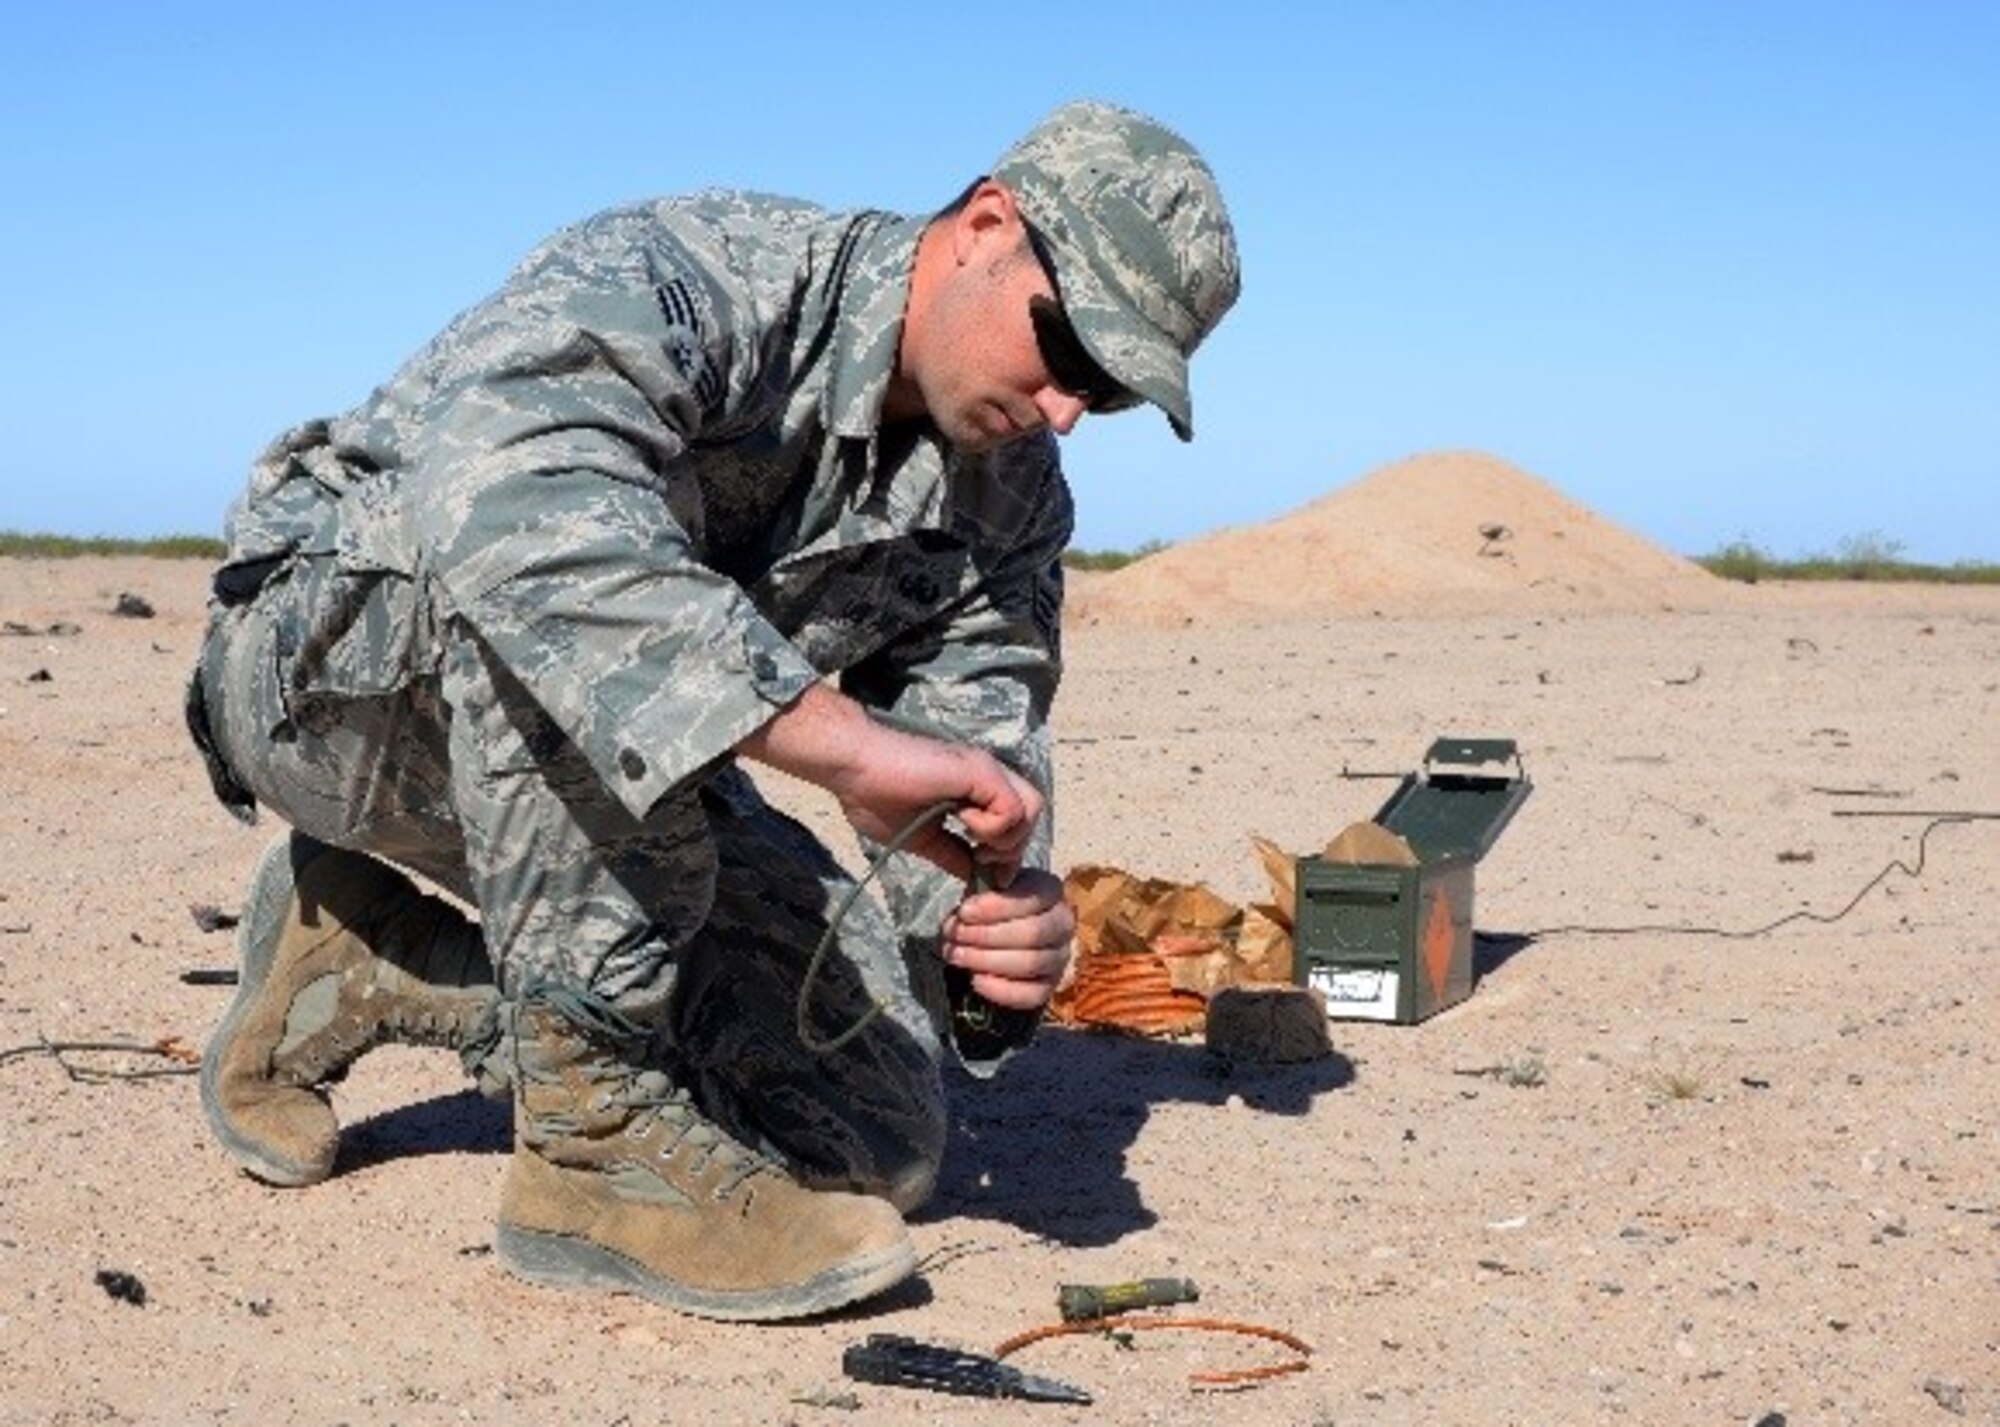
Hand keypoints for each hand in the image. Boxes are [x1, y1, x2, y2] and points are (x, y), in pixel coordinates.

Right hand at [738, 683, 1042, 882]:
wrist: (852, 767)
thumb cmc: (875, 795)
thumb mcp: (922, 838)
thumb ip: (952, 854)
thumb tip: (972, 877)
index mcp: (975, 790)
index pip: (1016, 821)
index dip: (1005, 852)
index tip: (978, 870)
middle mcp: (987, 776)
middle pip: (1033, 815)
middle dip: (1011, 848)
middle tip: (977, 859)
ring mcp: (986, 770)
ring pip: (1031, 811)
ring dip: (1004, 838)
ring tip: (970, 840)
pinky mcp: (980, 770)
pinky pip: (1012, 809)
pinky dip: (992, 827)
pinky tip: (961, 822)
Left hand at [941, 868, 1072, 1009]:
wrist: (992, 931)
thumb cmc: (989, 904)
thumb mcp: (985, 884)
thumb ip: (986, 880)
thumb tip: (985, 891)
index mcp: (1050, 890)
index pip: (1032, 898)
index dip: (996, 907)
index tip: (964, 912)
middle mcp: (1063, 924)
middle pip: (1033, 933)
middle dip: (988, 936)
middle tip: (956, 935)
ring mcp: (1059, 957)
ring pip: (1031, 963)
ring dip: (988, 960)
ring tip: (957, 955)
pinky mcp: (1049, 986)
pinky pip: (1032, 994)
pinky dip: (1001, 990)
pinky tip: (976, 980)